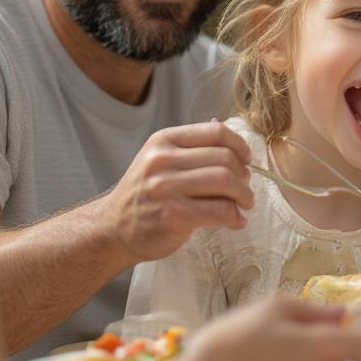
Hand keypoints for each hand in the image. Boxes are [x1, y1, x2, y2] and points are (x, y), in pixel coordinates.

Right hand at [104, 121, 254, 261]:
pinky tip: (236, 221)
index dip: (240, 145)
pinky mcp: (173, 216)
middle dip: (244, 175)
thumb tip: (231, 133)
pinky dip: (235, 217)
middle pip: (225, 159)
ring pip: (225, 182)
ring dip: (245, 195)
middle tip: (246, 188)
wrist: (112, 228)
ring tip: (245, 204)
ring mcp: (166, 188)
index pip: (216, 132)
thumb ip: (193, 147)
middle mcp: (163, 160)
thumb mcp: (160, 159)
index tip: (247, 159)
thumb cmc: (145, 194)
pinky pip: (219, 211)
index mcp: (164, 140)